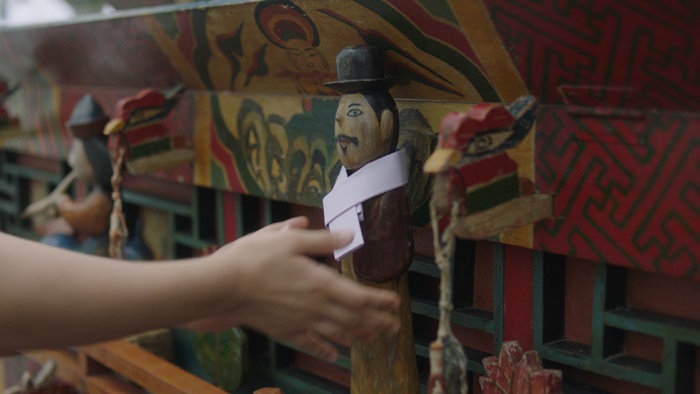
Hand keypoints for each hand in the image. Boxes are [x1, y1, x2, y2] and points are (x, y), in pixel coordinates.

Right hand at [209, 217, 400, 360]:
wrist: (223, 285)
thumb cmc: (255, 257)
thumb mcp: (290, 239)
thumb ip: (323, 240)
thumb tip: (350, 235)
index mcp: (320, 283)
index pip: (359, 296)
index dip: (380, 301)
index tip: (395, 303)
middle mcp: (316, 307)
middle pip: (354, 319)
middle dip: (377, 323)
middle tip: (394, 328)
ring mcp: (301, 322)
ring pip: (337, 333)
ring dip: (358, 336)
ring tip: (373, 338)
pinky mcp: (285, 331)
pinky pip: (311, 344)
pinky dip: (326, 350)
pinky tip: (335, 354)